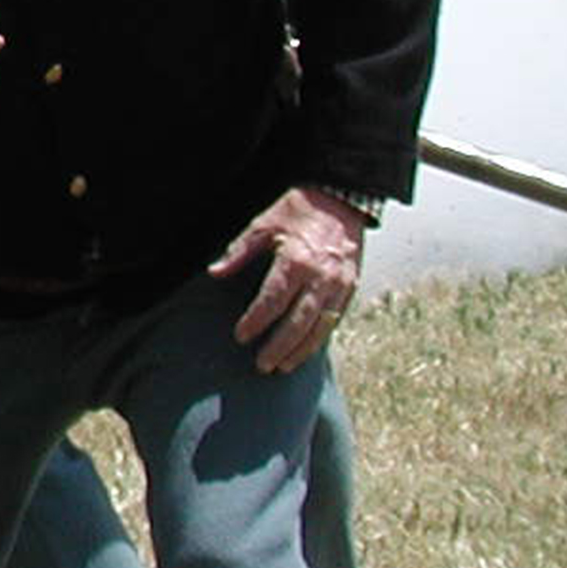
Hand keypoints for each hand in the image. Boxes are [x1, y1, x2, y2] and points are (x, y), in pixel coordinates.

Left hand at [214, 186, 363, 371]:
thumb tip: (215, 272)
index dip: (256, 321)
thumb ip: (239, 252)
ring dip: (301, 350)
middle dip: (279, 346)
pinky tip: (305, 350)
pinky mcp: (350, 288)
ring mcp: (340, 285)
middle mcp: (322, 277)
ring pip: (320, 326)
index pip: (273, 300)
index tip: (240, 336)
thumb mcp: (263, 224)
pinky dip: (319, 337)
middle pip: (299, 321)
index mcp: (297, 261)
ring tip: (282, 367)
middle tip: (262, 365)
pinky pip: (335, 319)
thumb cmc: (297, 211)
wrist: (341, 200)